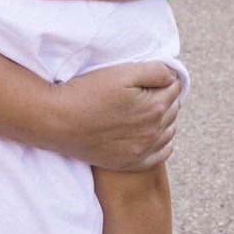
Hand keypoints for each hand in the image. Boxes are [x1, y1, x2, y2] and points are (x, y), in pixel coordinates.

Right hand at [51, 60, 181, 170]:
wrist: (58, 121)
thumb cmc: (88, 91)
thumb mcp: (122, 72)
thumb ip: (154, 71)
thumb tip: (173, 76)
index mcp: (154, 108)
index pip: (174, 89)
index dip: (169, 78)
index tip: (159, 73)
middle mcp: (152, 132)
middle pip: (173, 110)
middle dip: (168, 96)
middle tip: (155, 87)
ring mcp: (141, 151)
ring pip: (169, 132)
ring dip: (166, 118)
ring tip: (153, 107)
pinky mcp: (129, 163)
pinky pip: (160, 155)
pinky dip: (163, 143)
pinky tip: (157, 134)